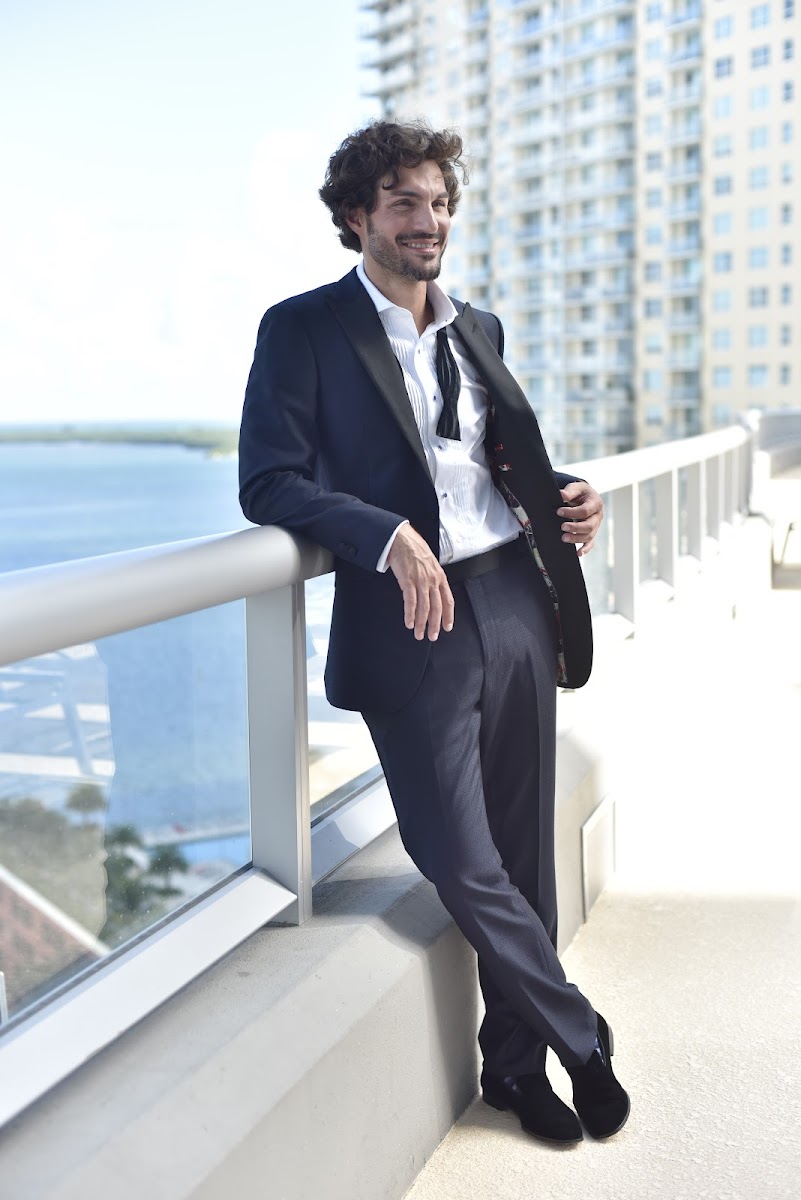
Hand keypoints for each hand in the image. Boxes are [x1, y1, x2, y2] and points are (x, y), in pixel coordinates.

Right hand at [387, 525, 454, 640]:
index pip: (448, 600)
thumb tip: (432, 592)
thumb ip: (432, 578)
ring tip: (418, 634)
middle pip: (437, 608)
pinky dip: (410, 615)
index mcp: (440, 576)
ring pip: (424, 608)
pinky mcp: (408, 581)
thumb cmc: (414, 550)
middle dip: (434, 625)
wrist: (402, 538)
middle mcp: (432, 580)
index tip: (448, 627)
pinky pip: (410, 602)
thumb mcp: (429, 564)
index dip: (449, 616)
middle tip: (432, 636)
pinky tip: (409, 623)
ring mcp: (420, 581)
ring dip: (421, 623)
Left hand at [557, 482, 603, 556]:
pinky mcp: (591, 533)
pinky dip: (585, 549)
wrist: (585, 498)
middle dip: (575, 527)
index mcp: (596, 503)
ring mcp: (596, 526)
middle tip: (562, 527)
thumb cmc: (580, 493)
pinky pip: (590, 543)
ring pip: (589, 536)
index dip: (572, 512)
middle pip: (589, 525)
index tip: (559, 512)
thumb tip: (561, 495)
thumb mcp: (576, 488)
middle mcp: (598, 516)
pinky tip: (578, 553)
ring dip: (577, 538)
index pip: (585, 510)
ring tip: (563, 538)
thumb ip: (570, 491)